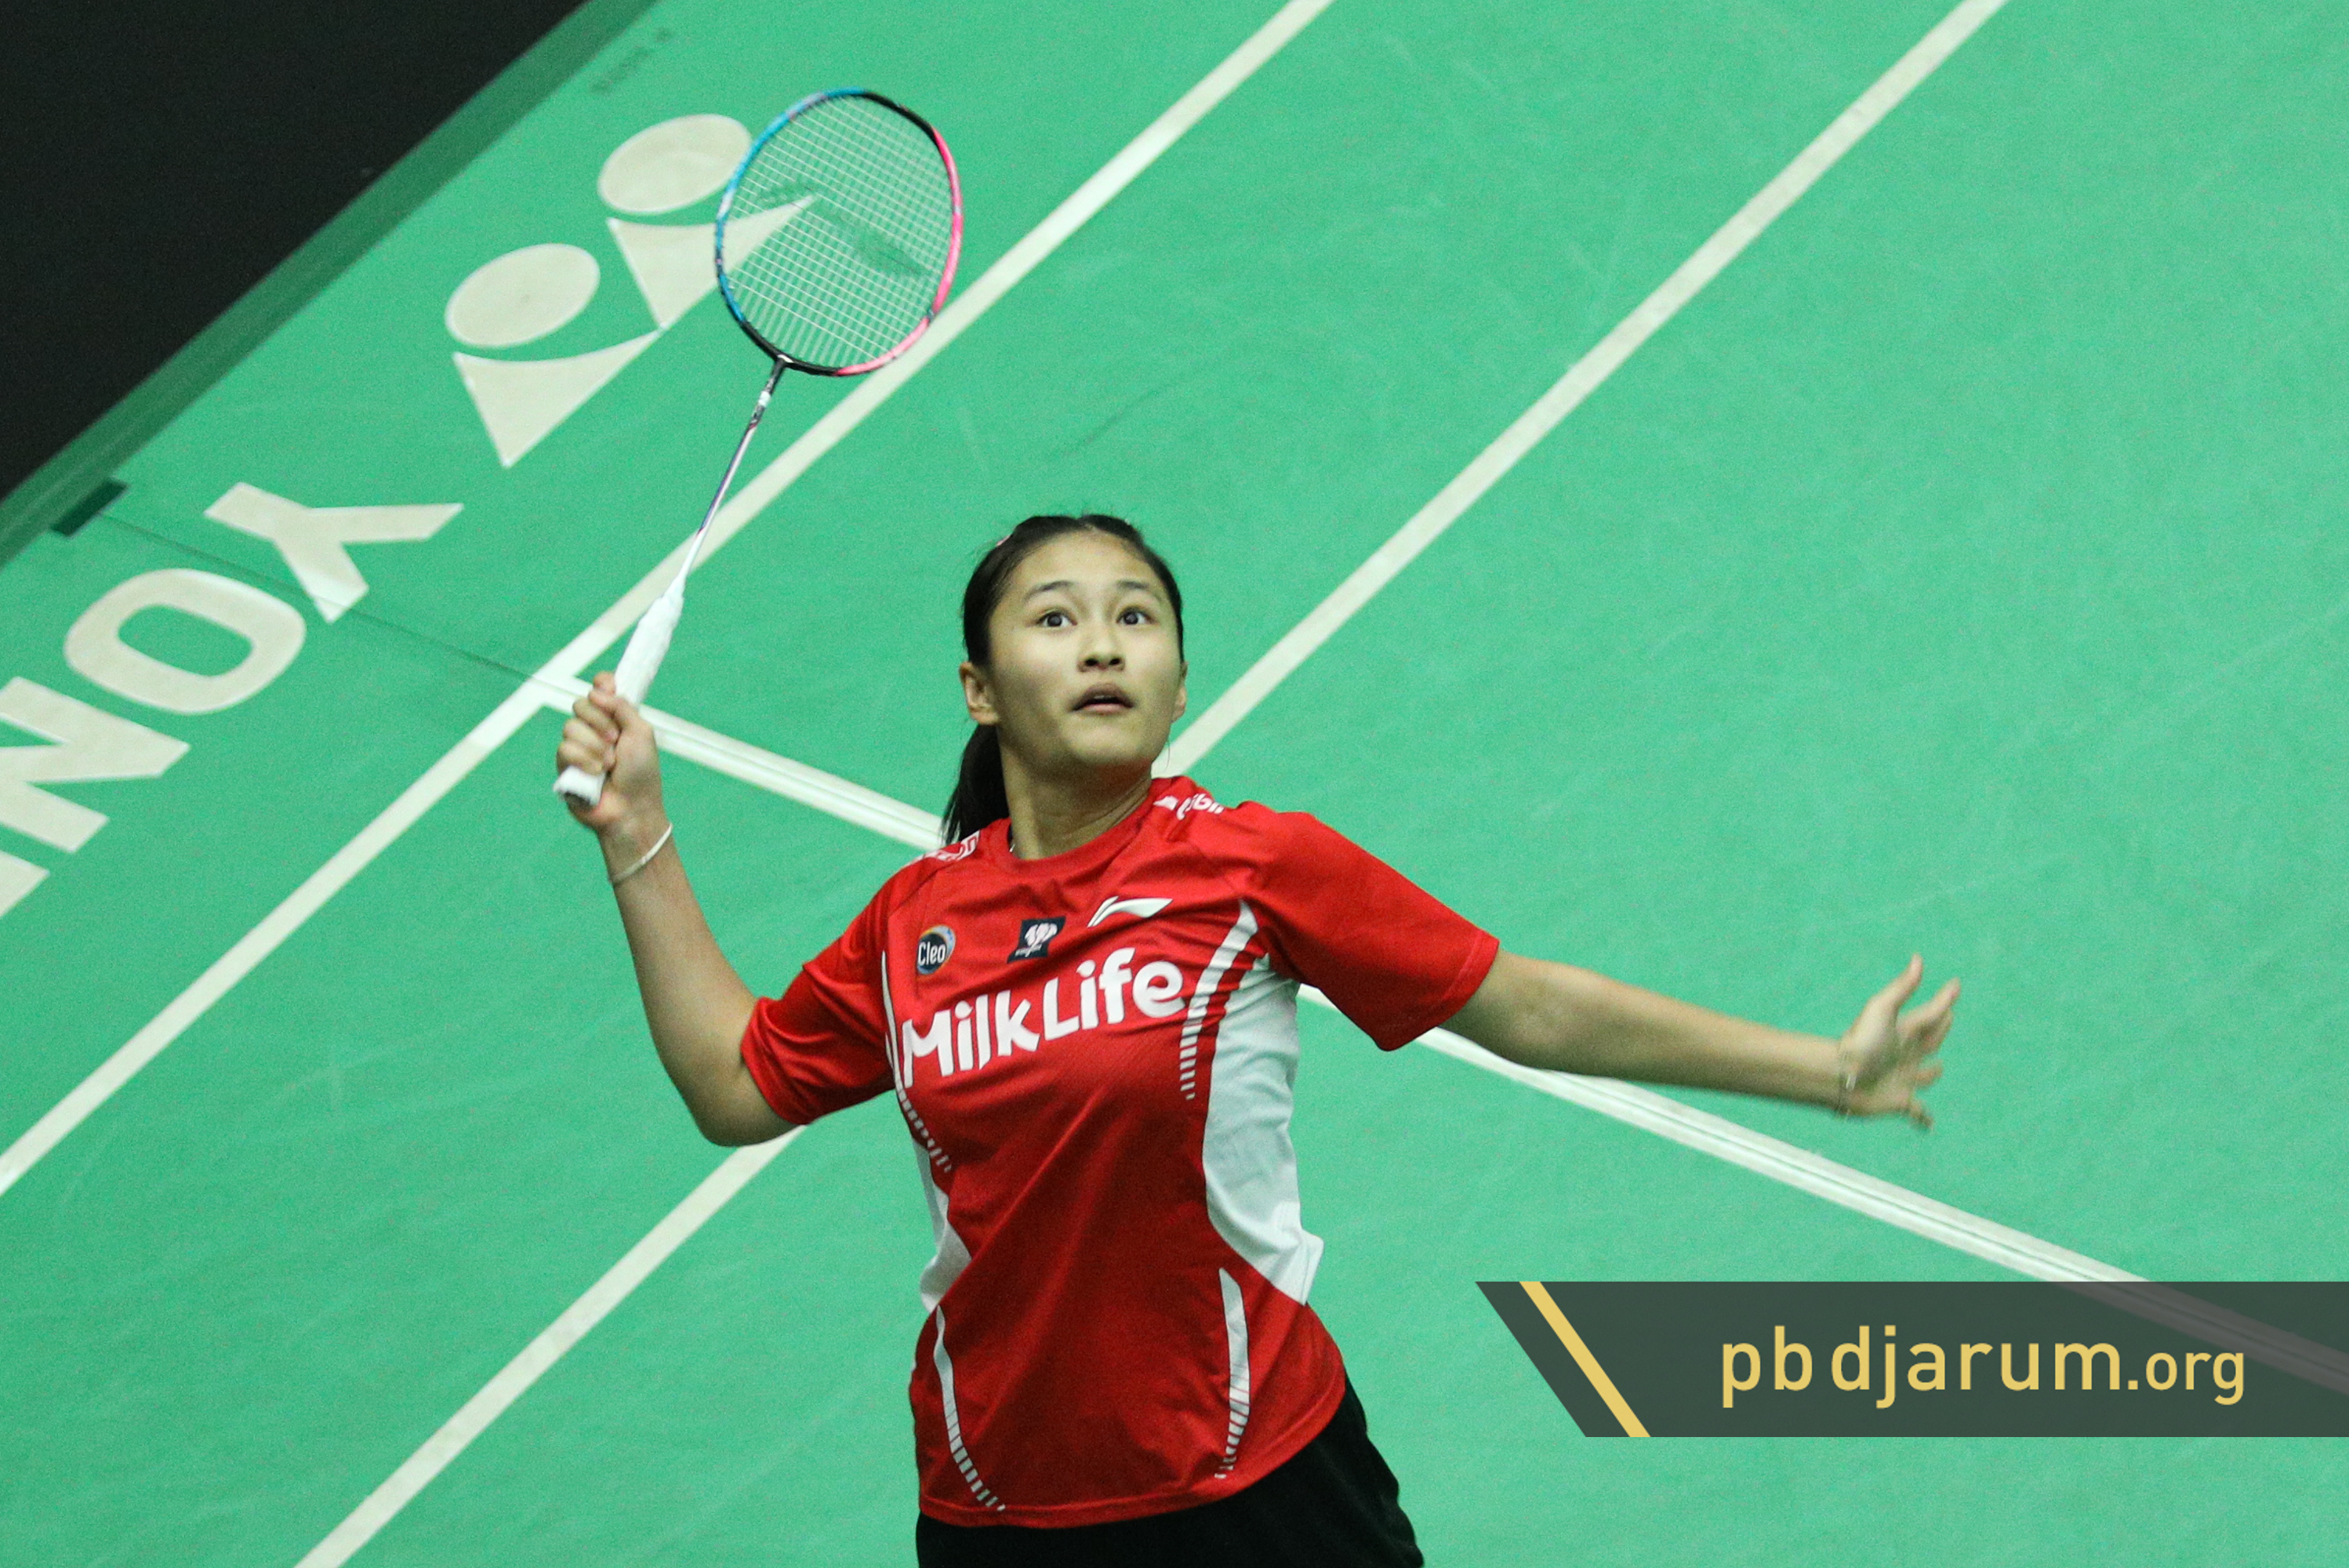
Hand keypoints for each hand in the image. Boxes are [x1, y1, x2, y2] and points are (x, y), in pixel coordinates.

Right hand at [556, 672, 665, 841]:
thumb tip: (599, 690)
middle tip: (615, 740)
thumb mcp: (641, 734)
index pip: (600, 690)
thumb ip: (623, 707)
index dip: (601, 685)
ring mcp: (578, 746)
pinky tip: (596, 774)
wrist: (631, 808)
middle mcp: (595, 729)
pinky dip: (583, 760)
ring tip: (609, 764)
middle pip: (581, 703)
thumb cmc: (641, 774)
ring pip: (570, 726)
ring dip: (594, 745)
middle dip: (599, 721)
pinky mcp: (565, 765)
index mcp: (615, 719)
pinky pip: (564, 748)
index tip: (607, 687)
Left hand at [1836, 954, 1956, 1128]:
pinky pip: (1917, 1113)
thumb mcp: (1883, 1010)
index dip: (1944, 999)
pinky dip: (1924, 1119)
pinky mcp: (1900, 1102)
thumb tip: (1918, 958)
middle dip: (1940, 1030)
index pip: (1930, 1013)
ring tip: (1939, 1068)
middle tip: (1948, 1018)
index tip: (1955, 984)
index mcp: (1904, 1032)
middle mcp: (1906, 1054)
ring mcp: (1903, 1078)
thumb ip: (1902, 987)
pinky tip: (1929, 1125)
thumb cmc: (1861, 1042)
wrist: (1842, 1077)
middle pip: (1930, 1040)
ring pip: (1924, 1074)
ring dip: (1932, 1073)